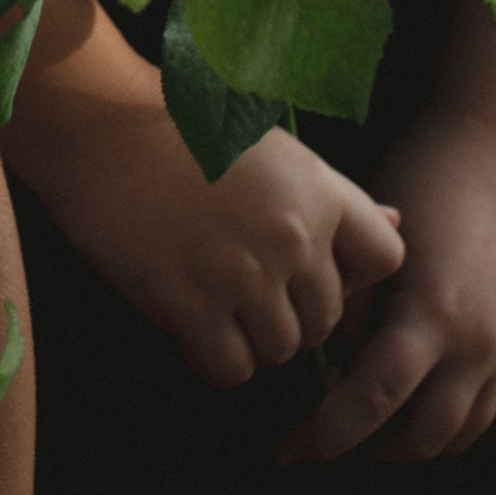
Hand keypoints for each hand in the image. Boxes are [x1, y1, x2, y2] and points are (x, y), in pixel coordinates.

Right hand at [40, 107, 402, 388]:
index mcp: (318, 190)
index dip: (351, 276)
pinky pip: (229, 369)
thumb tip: (398, 223)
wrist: (97, 124)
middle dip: (291, 317)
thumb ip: (332, 196)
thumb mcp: (272, 149)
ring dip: (251, 342)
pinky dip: (213, 361)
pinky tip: (189, 329)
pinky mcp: (190, 303)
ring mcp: (242, 273)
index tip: (309, 271)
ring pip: (280, 351)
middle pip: (326, 320)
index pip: (386, 260)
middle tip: (244, 295)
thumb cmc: (180, 128)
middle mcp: (292, 235)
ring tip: (214, 308)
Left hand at [281, 107, 495, 465]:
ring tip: (368, 424)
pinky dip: (447, 415)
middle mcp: (481, 343)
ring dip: (411, 441)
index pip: (373, 402)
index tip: (288, 448)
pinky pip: (487, 405)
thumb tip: (333, 373)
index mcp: (434, 315)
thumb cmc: (418, 181)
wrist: (492, 147)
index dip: (326, 435)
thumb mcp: (373, 249)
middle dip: (367, 448)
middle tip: (324, 437)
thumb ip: (353, 317)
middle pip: (420, 437)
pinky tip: (414, 393)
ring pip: (460, 434)